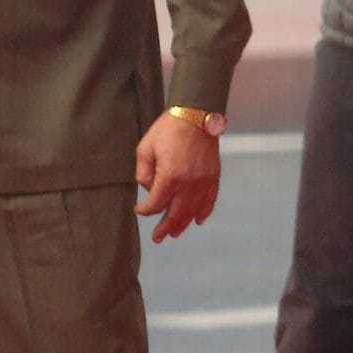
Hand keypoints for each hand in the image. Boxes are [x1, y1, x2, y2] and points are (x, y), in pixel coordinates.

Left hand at [135, 110, 221, 240]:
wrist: (196, 115)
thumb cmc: (167, 129)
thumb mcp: (145, 148)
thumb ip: (143, 173)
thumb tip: (149, 189)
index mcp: (169, 178)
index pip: (155, 205)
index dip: (145, 211)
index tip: (139, 209)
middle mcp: (188, 184)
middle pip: (175, 215)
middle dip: (165, 228)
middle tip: (158, 238)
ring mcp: (203, 183)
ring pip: (193, 211)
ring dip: (183, 224)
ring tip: (175, 233)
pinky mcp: (213, 177)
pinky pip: (210, 201)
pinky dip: (203, 212)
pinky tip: (198, 220)